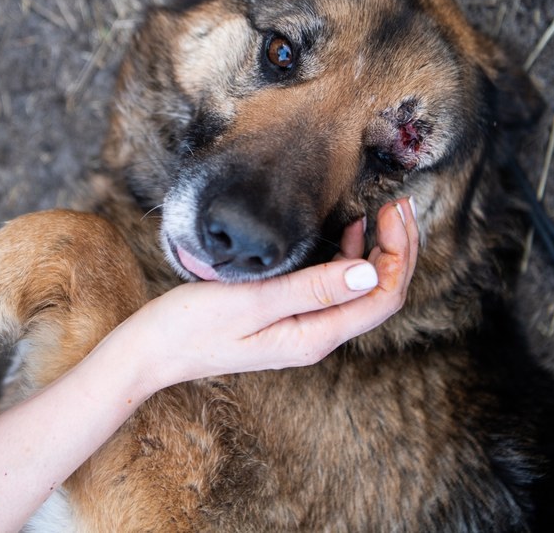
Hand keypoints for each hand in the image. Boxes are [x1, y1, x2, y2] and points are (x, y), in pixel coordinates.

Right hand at [134, 198, 418, 387]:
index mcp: (314, 336)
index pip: (381, 298)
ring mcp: (304, 328)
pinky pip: (334, 288)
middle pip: (379, 295)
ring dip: (379, 251)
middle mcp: (316, 336)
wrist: (151, 351)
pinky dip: (348, 257)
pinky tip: (347, 231)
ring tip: (384, 209)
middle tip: (401, 203)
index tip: (393, 210)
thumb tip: (370, 273)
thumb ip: (310, 288)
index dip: (398, 254)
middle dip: (398, 249)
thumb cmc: (191, 325)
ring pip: (361, 290)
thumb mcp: (251, 301)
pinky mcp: (288, 316)